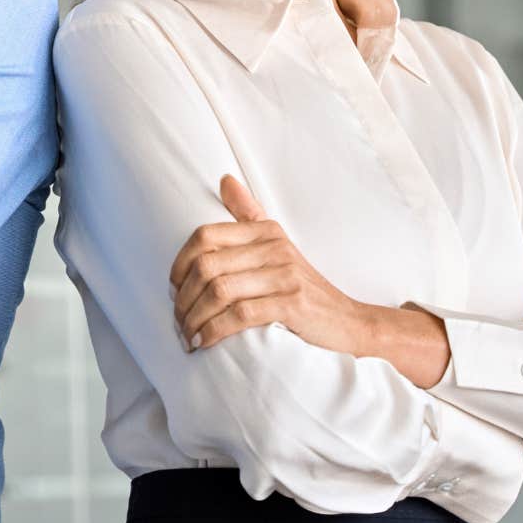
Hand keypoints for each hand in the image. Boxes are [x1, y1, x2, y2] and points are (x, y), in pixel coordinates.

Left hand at [170, 175, 369, 355]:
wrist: (350, 322)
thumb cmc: (303, 287)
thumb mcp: (278, 246)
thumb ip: (249, 214)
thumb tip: (225, 179)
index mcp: (265, 231)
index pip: (204, 236)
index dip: (179, 264)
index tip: (173, 290)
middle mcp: (274, 247)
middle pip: (207, 266)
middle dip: (183, 298)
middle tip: (177, 321)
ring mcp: (285, 275)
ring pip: (219, 290)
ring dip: (195, 318)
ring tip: (187, 336)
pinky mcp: (292, 304)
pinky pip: (240, 315)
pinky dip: (214, 331)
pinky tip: (204, 342)